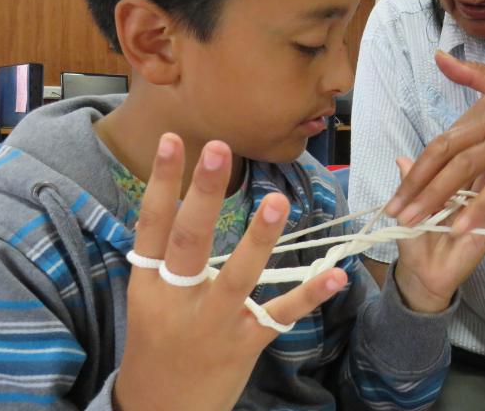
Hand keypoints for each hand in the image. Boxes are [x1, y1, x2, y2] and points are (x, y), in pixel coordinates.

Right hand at [114, 134, 346, 410]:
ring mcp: (213, 324)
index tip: (172, 140)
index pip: (152, 225)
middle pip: (189, 240)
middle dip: (204, 193)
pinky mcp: (244, 344)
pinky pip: (280, 315)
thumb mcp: (150, 300)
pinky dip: (309, 296)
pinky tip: (334, 275)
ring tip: (278, 200)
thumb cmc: (158, 345)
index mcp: (149, 284)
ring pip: (237, 276)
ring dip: (259, 238)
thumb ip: (167, 258)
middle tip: (219, 148)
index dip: (161, 182)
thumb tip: (186, 200)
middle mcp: (177, 301)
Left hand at [383, 51, 484, 232]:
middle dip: (417, 188)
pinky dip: (480, 208)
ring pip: (466, 171)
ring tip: (417, 224)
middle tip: (395, 214)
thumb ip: (472, 75)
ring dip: (438, 200)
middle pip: (445, 156)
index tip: (399, 195)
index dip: (417, 170)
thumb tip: (438, 57)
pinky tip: (462, 227)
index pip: (442, 142)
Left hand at [392, 157, 484, 312]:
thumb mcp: (408, 211)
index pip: (456, 165)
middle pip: (479, 176)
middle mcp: (470, 196)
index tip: (459, 144)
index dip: (457, 155)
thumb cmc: (415, 241)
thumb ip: (410, 185)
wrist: (421, 274)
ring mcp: (482, 212)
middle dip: (481, 167)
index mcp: (451, 187)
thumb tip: (402, 159)